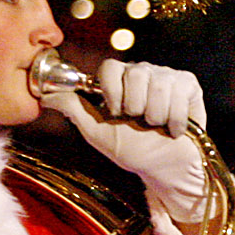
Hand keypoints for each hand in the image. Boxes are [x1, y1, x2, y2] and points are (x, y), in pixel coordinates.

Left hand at [48, 60, 208, 222]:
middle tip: (138, 122)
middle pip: (137, 74)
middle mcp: (144, 72)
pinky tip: (174, 129)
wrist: (163, 168)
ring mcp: (168, 76)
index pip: (110, 67)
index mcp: (120, 80)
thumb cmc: (132, 150)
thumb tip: (45, 93)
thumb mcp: (97, 132)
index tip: (115, 113)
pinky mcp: (189, 85)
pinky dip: (175, 120)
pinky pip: (180, 95)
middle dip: (136, 107)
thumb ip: (73, 109)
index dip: (112, 92)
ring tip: (156, 126)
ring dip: (156, 116)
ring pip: (160, 85)